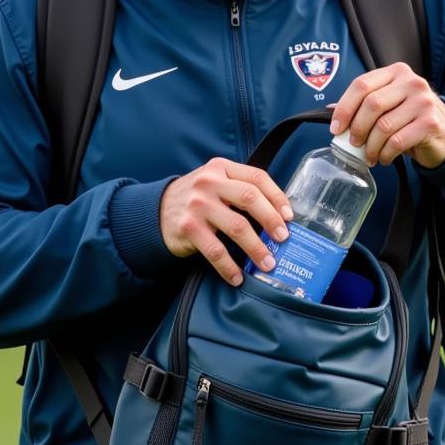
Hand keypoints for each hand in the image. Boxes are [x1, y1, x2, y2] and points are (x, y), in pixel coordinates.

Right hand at [160, 159, 293, 284]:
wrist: (155, 211)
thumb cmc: (195, 199)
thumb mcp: (215, 182)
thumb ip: (239, 189)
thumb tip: (278, 215)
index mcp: (221, 168)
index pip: (257, 177)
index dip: (277, 197)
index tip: (289, 216)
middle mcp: (209, 182)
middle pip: (250, 198)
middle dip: (271, 220)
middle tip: (283, 238)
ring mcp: (198, 204)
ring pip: (237, 227)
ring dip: (257, 248)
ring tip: (267, 263)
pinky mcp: (188, 227)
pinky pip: (216, 251)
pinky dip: (229, 267)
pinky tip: (237, 277)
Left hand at [329, 63, 444, 167]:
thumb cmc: (409, 117)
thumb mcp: (388, 103)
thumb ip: (363, 103)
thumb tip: (330, 111)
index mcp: (396, 72)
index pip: (361, 85)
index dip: (344, 108)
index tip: (336, 128)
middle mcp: (411, 82)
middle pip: (372, 104)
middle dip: (357, 128)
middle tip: (353, 144)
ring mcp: (423, 102)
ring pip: (384, 126)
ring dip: (371, 146)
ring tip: (369, 155)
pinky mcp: (430, 123)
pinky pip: (397, 142)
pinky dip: (385, 154)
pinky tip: (384, 158)